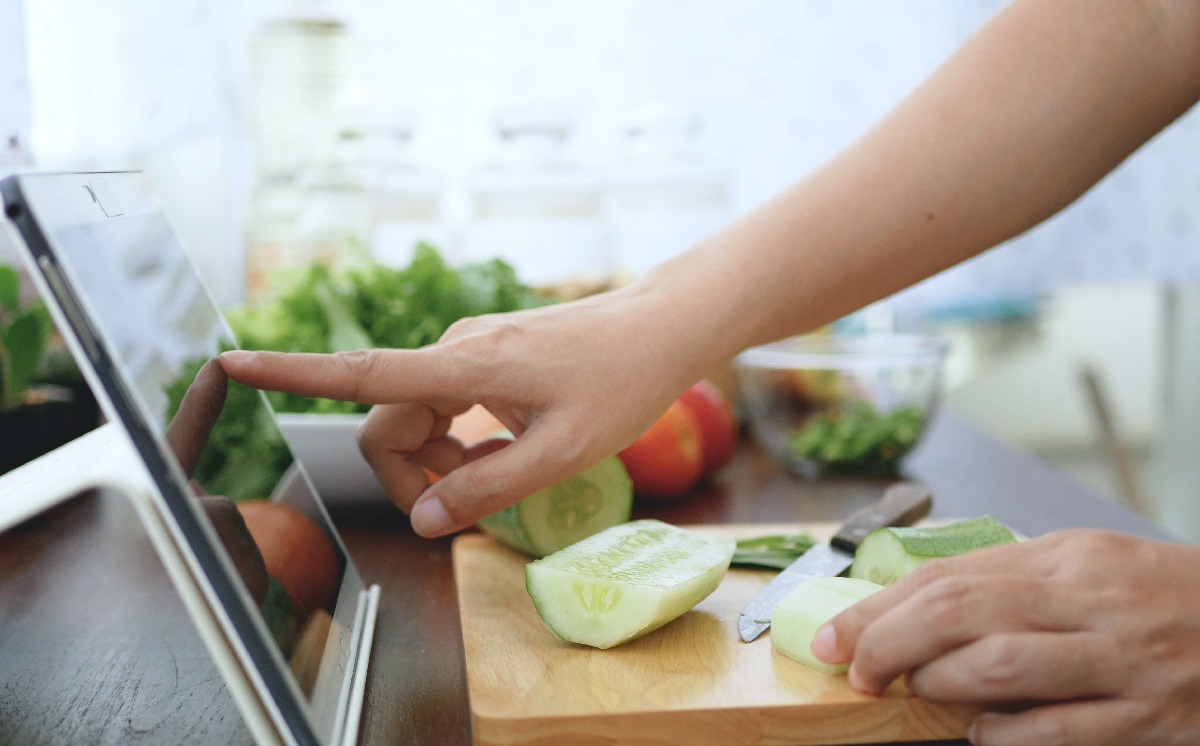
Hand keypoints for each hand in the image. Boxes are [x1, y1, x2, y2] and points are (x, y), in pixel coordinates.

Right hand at [219, 284, 719, 536]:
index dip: (289, 374)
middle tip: (470, 508)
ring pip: (416, 418)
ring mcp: (468, 349)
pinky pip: (444, 404)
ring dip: (441, 461)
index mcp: (462, 367)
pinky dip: (460, 439)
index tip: (229, 365)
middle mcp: (452, 350)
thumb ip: (488, 489)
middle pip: (387, 423)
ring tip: (504, 475)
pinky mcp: (485, 354)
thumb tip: (424, 522)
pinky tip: (509, 449)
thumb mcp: (561, 452)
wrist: (662, 327)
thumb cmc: (622, 382)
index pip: (357, 373)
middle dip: (413, 476)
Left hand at [811, 530, 1199, 744]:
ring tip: (916, 689)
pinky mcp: (1150, 720)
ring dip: (938, 682)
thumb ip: (1006, 583)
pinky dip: (1004, 734)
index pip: (948, 575)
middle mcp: (1091, 602)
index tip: (835, 635)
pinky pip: (1058, 731)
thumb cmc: (1156, 597)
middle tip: (854, 668)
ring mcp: (1123, 663)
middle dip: (888, 641)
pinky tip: (981, 731)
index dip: (878, 608)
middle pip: (961, 611)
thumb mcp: (1084, 567)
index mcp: (1067, 558)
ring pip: (1001, 666)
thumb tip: (910, 607)